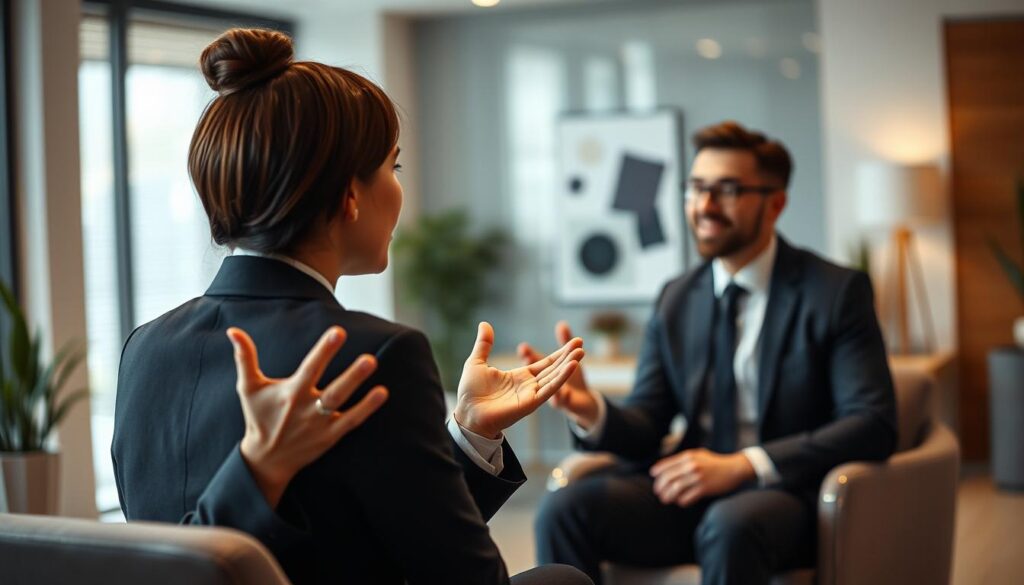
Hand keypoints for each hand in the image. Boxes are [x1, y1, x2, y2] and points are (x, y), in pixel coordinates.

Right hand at [228, 326, 388, 507]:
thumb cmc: (258, 418)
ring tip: (373, 365)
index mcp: (291, 393)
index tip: (339, 332)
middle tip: (370, 358)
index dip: (325, 350)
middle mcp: (307, 408)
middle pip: (333, 391)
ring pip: (343, 404)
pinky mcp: (331, 435)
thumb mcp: (248, 388)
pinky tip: (382, 393)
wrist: (265, 460)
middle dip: (351, 375)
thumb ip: (245, 358)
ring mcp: (321, 423)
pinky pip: (352, 421)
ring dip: (359, 387)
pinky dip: (367, 409)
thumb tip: (233, 331)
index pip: (310, 368)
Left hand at [453, 322, 583, 438]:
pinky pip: (549, 388)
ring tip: (581, 352)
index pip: (545, 363)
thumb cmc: (470, 392)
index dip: (559, 353)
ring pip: (554, 377)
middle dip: (568, 356)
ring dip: (568, 365)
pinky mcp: (531, 402)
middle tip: (581, 342)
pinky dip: (560, 378)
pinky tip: (571, 366)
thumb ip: (484, 344)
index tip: (572, 342)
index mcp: (520, 377)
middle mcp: (529, 385)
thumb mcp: (477, 362)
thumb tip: (485, 324)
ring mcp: (531, 394)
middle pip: (553, 368)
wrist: (466, 413)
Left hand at [649, 448, 754, 506]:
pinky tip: (680, 501)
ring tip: (665, 499)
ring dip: (668, 496)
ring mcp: (698, 477)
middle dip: (660, 487)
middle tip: (658, 492)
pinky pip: (687, 497)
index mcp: (688, 457)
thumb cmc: (715, 463)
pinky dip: (681, 501)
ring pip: (675, 489)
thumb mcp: (698, 455)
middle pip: (668, 478)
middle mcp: (691, 466)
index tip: (653, 477)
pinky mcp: (704, 489)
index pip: (666, 465)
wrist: (734, 468)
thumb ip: (684, 459)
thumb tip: (666, 467)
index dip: (657, 472)